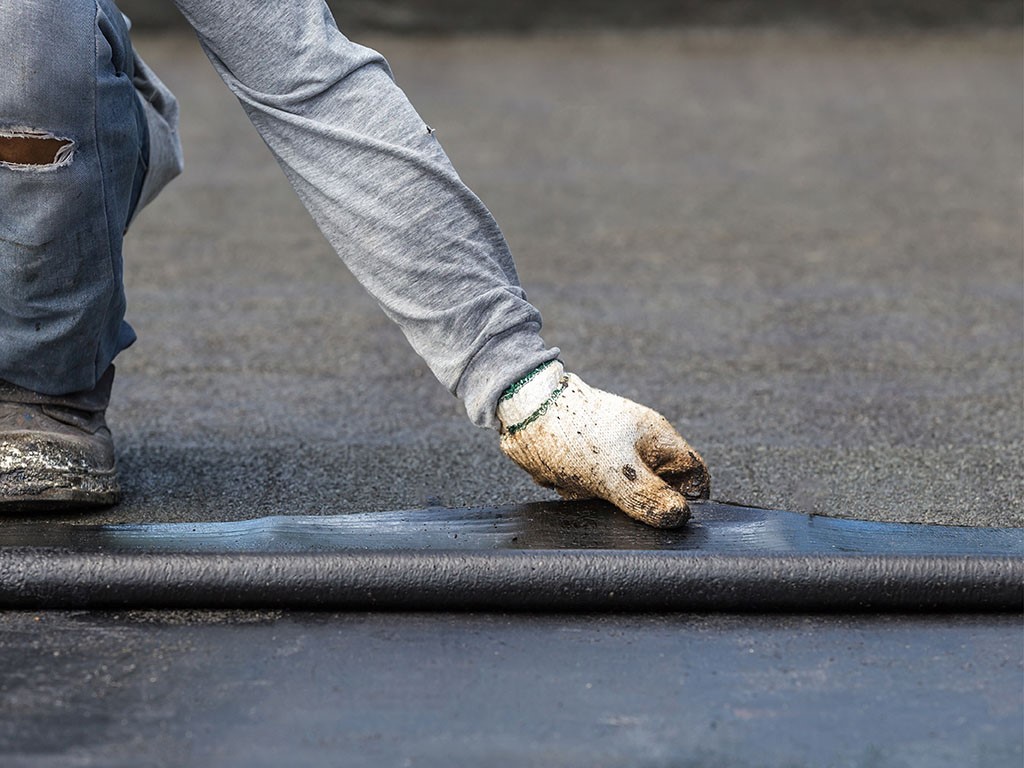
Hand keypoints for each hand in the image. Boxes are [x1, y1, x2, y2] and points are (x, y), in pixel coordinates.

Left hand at [497, 362, 708, 527]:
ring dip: (606, 502)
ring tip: (586, 488)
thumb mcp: (613, 471)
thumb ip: (646, 496)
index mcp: (657, 439)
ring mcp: (614, 456)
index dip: (690, 499)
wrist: (522, 410)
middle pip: (659, 489)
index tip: (672, 518)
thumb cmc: (571, 429)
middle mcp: (640, 447)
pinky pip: (596, 492)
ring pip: (625, 495)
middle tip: (620, 507)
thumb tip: (678, 517)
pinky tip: (569, 486)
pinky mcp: (589, 465)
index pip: (694, 473)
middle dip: (639, 504)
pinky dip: (583, 496)